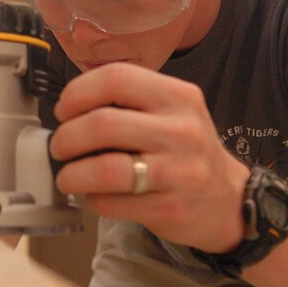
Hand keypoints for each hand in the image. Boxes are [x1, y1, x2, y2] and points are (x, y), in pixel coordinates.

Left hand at [49, 63, 249, 252]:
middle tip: (60, 147)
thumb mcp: (170, 112)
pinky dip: (91, 199)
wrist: (228, 200)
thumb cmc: (184, 151)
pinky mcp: (170, 208)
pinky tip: (94, 195)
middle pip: (103, 124)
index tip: (64, 109)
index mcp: (177, 96)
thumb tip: (69, 108)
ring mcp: (179, 171)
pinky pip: (112, 203)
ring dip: (72, 173)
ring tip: (68, 176)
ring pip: (104, 169)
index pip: (116, 78)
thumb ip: (129, 102)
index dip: (78, 93)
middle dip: (67, 137)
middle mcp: (182, 130)